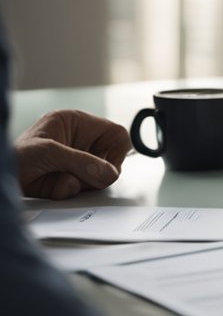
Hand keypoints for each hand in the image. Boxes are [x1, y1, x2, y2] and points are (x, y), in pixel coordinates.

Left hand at [14, 109, 131, 199]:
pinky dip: (68, 191)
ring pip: (99, 178)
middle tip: (79, 176)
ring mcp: (75, 162)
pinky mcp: (70, 180)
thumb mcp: (49, 152)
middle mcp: (79, 142)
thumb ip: (81, 162)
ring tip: (57, 179)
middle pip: (111, 159)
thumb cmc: (14, 155)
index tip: (106, 166)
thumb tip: (108, 173)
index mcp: (77, 123)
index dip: (115, 151)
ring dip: (80, 183)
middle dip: (96, 172)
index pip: (115, 134)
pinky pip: (83, 191)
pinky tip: (51, 186)